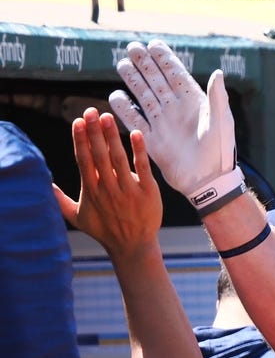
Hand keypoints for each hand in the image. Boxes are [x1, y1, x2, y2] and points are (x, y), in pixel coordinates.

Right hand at [53, 108, 161, 259]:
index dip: (80, 141)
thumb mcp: (77, 217)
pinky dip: (139, 151)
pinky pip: (143, 168)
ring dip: (112, 137)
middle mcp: (108, 189)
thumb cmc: (105, 230)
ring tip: (108, 117)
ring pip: (118, 159)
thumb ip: (60, 200)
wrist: (133, 246)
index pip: (84, 160)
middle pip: (99, 156)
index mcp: (91, 191)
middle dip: (94, 133)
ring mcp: (128, 190)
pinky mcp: (147, 192)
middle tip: (92, 111)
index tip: (78, 122)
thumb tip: (44, 185)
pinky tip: (136, 134)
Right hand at [109, 39, 243, 213]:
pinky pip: (135, 121)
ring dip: (134, 81)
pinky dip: (125, 110)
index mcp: (194, 103)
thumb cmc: (220, 152)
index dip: (164, 59)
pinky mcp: (151, 141)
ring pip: (144, 97)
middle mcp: (176, 110)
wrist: (208, 181)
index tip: (153, 44)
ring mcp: (163, 124)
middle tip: (132, 48)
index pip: (176, 75)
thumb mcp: (222, 122)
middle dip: (145, 64)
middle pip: (157, 81)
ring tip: (122, 64)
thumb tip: (218, 72)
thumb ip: (218, 97)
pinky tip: (115, 96)